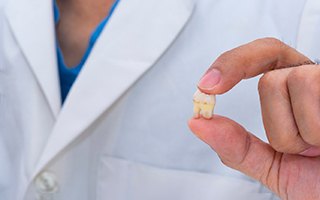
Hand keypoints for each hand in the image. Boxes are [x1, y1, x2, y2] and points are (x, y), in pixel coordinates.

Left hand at [188, 38, 319, 199]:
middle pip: (271, 79)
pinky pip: (317, 94)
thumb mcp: (272, 165)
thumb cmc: (319, 181)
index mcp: (293, 91)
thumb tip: (198, 123)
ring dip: (302, 132)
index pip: (259, 56)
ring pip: (294, 83)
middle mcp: (313, 82)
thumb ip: (235, 146)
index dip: (231, 65)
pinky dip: (318, 131)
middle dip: (278, 123)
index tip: (207, 85)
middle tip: (302, 146)